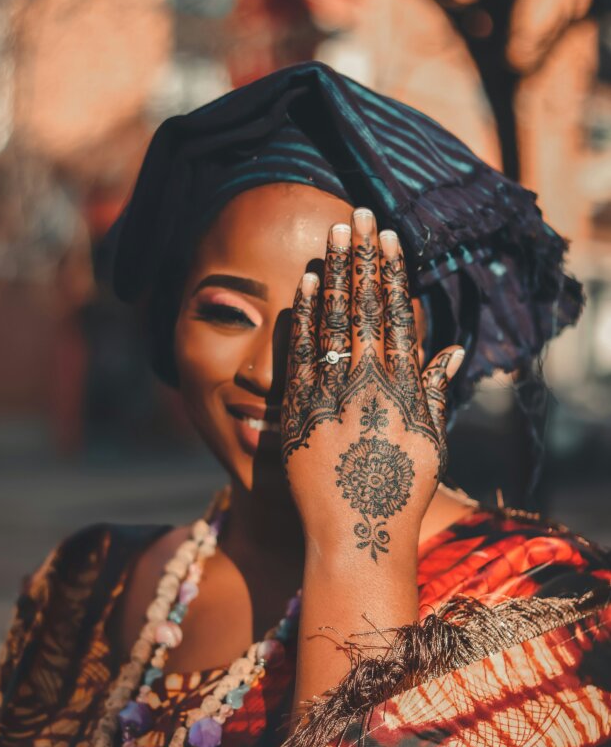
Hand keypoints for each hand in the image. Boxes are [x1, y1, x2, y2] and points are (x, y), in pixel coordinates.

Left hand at [281, 208, 463, 561]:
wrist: (355, 532)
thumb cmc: (400, 490)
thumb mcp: (431, 439)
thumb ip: (435, 390)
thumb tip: (447, 349)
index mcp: (402, 381)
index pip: (396, 312)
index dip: (392, 271)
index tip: (389, 237)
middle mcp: (368, 377)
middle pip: (363, 303)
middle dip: (361, 256)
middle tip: (358, 214)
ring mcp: (331, 389)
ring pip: (332, 317)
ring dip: (333, 271)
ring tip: (334, 233)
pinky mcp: (299, 405)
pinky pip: (301, 349)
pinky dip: (303, 314)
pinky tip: (304, 282)